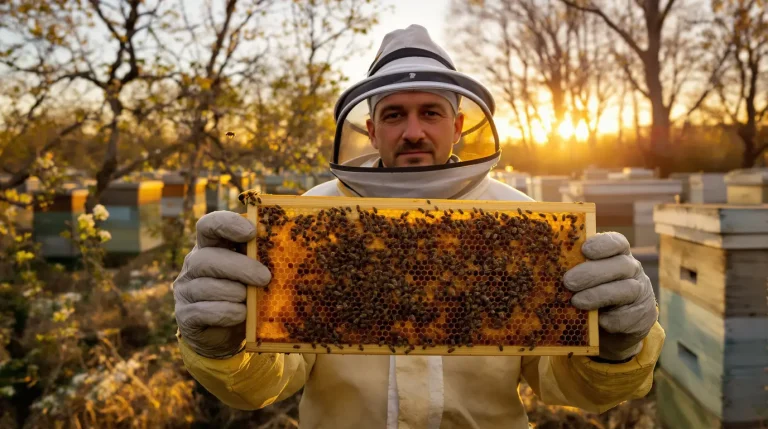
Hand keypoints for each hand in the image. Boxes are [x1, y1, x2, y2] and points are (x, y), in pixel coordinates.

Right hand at [173, 211, 271, 358]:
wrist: (227, 333)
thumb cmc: (245, 295)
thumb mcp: (252, 274)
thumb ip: (260, 260)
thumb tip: (283, 252)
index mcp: (210, 246)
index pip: (209, 225)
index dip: (228, 224)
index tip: (252, 232)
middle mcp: (193, 265)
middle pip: (206, 258)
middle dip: (239, 267)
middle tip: (264, 278)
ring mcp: (185, 290)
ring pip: (206, 286)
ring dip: (234, 293)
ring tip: (250, 301)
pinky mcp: (185, 316)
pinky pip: (203, 311)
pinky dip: (226, 313)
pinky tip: (241, 314)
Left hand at [563, 232, 656, 360]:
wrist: (612, 329)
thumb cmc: (590, 293)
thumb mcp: (582, 278)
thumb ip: (571, 269)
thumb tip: (543, 267)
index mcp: (617, 255)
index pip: (617, 243)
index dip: (602, 244)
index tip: (584, 250)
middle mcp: (632, 270)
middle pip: (620, 265)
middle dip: (592, 273)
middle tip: (568, 281)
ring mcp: (641, 293)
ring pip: (627, 289)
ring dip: (599, 295)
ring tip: (576, 302)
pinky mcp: (643, 316)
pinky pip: (629, 317)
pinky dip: (612, 320)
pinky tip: (598, 321)